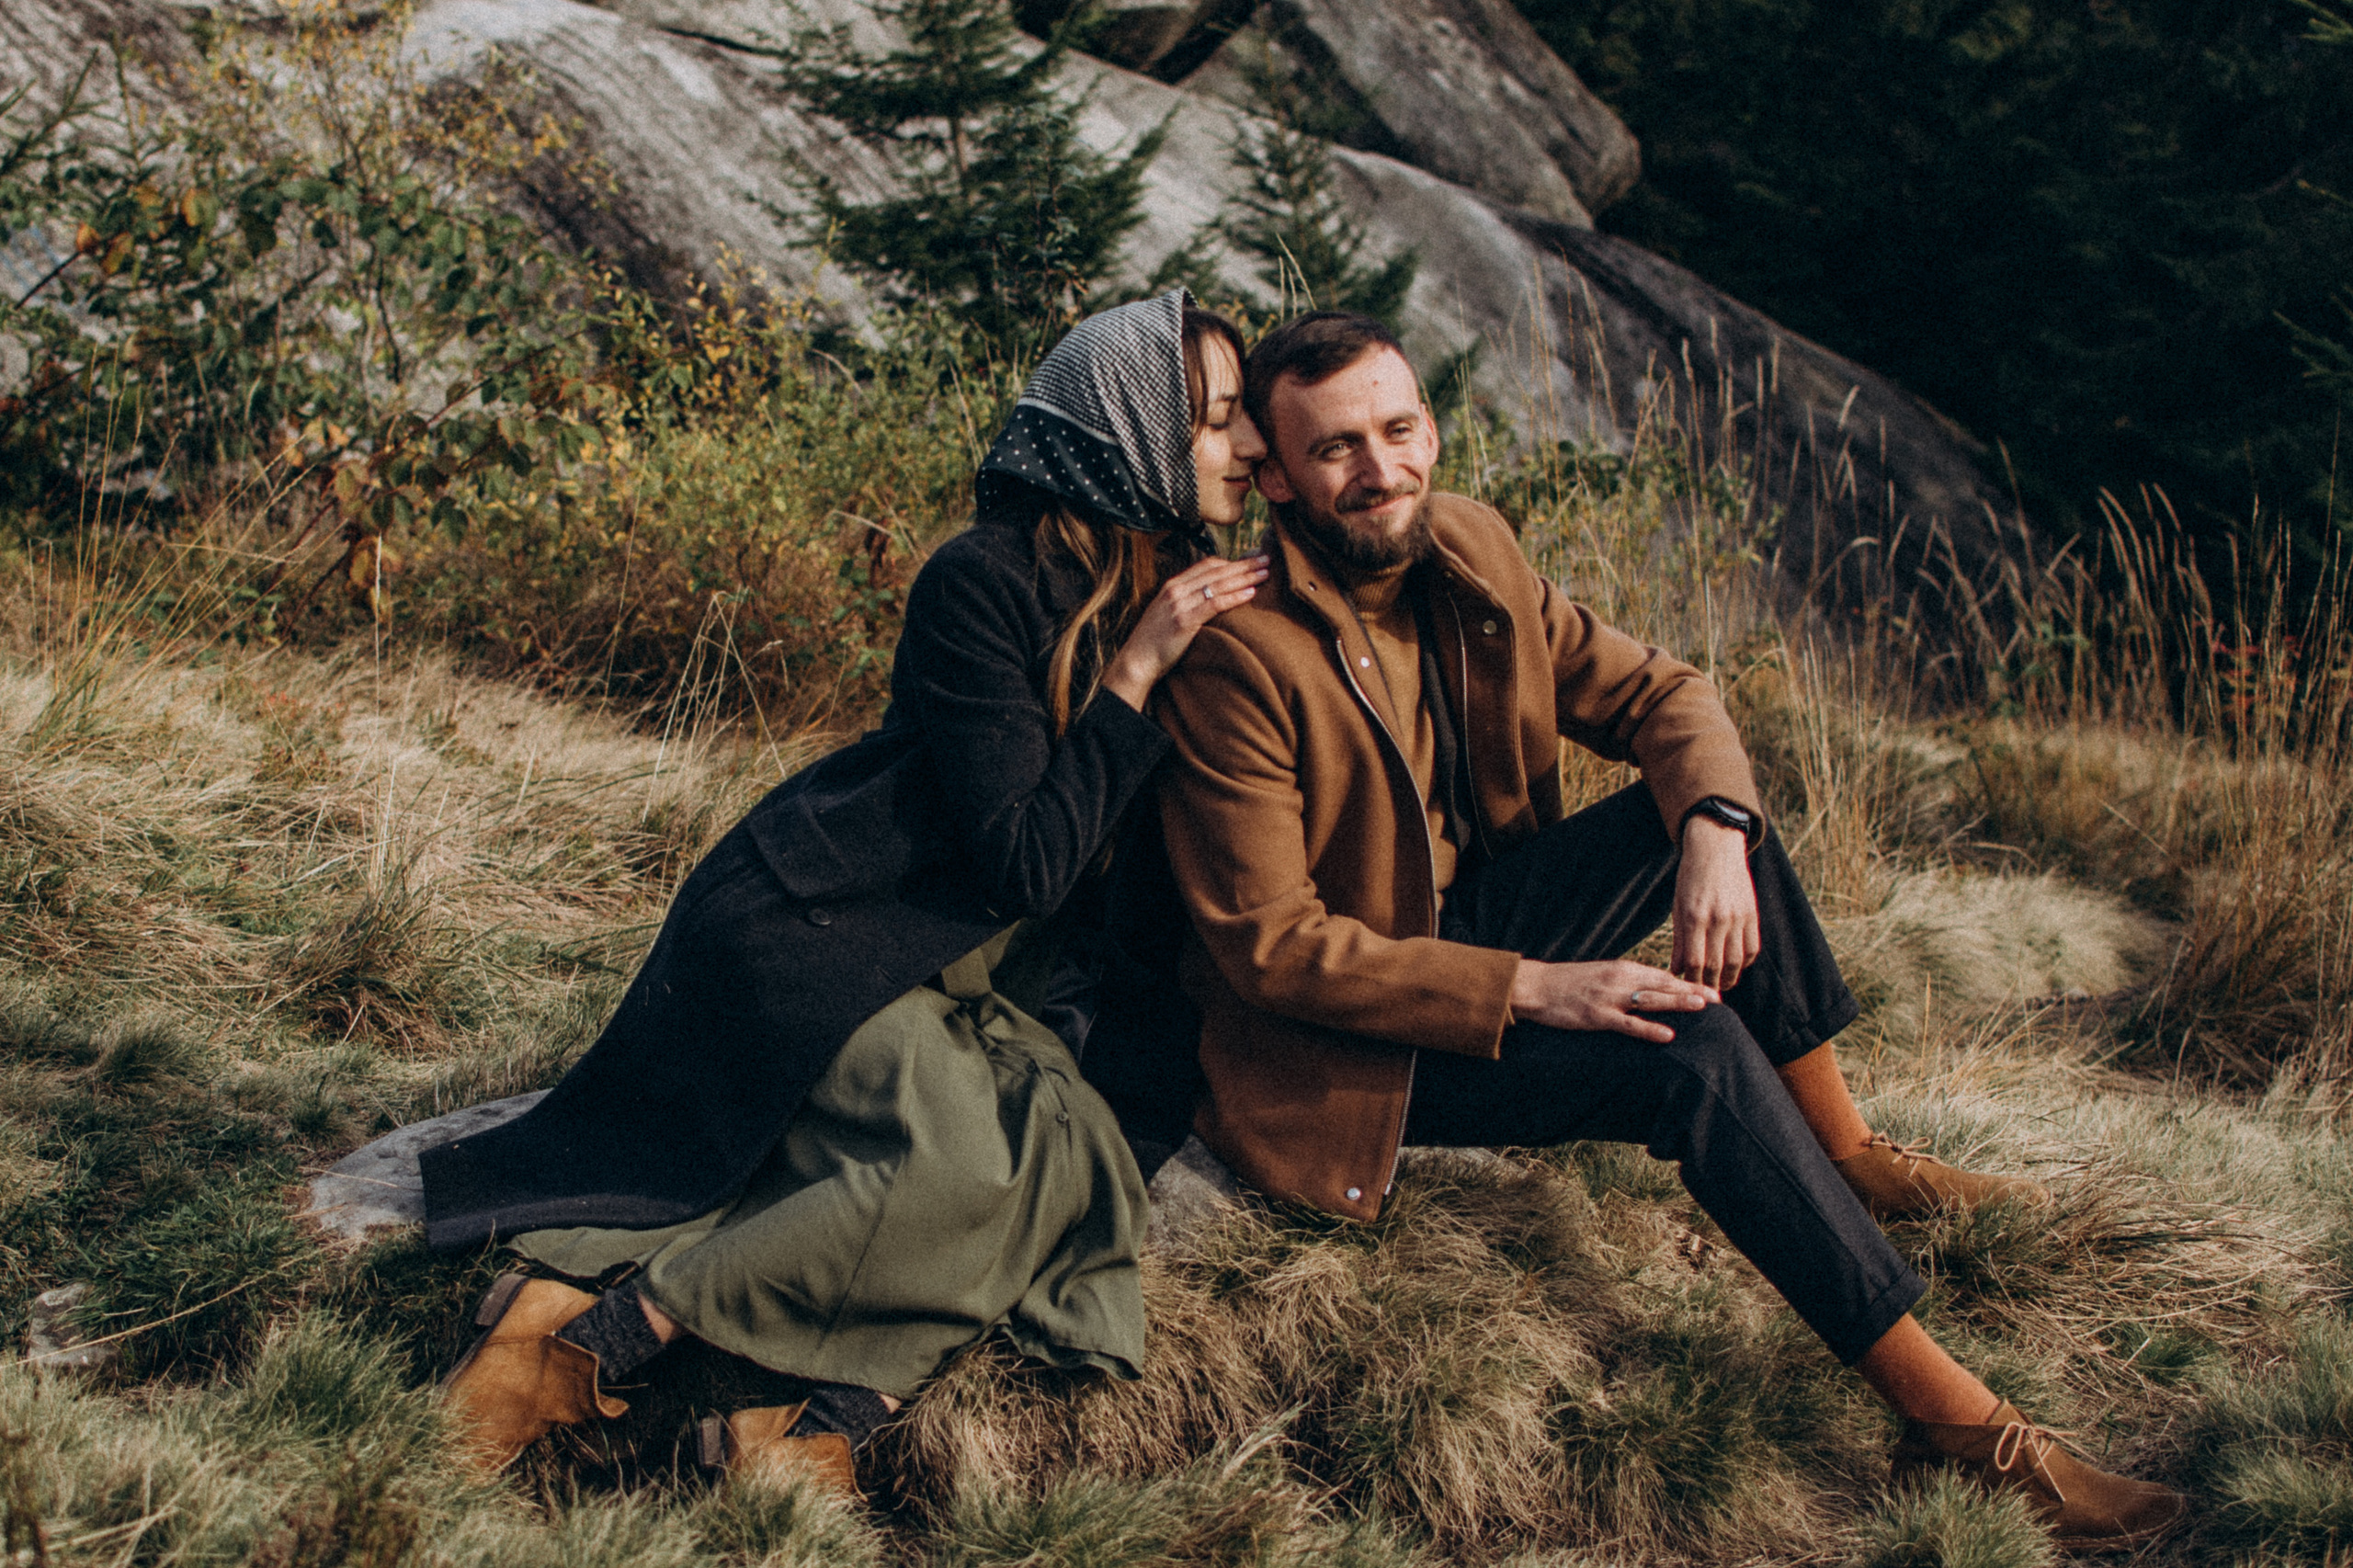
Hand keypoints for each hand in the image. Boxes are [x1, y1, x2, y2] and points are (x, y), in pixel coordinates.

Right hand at [1101, 553, 1269, 708]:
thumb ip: (1186, 603)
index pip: (1206, 565)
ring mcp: (1179, 604)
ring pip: (1218, 584)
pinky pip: (1215, 604)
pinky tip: (1251, 593)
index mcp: (1172, 586)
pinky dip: (1235, 597)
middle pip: (1216, 571)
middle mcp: (1175, 590)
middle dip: (1244, 564)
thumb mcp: (1168, 614)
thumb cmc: (1154, 642)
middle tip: (1267, 558)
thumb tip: (1211, 600)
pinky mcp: (1184, 621)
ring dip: (1245, 577)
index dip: (1231, 561)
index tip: (1250, 560)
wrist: (1137, 661)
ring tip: (1266, 573)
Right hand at [1508, 958, 1718, 1043]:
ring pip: (1651, 1000)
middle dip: (1692, 991)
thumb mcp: (1601, 975)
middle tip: (1718, 998)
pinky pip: (1629, 1024)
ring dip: (1678, 1002)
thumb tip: (1650, 989)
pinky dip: (1649, 1029)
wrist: (1536, 986)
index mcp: (1622, 968)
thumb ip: (1626, 981)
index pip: (1662, 974)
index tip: (1710, 989)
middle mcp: (1620, 979)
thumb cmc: (1567, 983)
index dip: (1688, 982)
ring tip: (1703, 1007)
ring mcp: (1609, 998)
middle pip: (1663, 984)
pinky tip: (1668, 1034)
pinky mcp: (1597, 1016)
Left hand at [1673, 816, 1759, 991]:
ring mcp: (1738, 917)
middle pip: (1716, 966)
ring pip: (1737, 961)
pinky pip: (1752, 948)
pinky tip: (1735, 967)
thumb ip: (1679, 940)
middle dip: (1709, 984)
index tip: (1687, 989)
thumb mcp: (1678, 906)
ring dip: (1729, 979)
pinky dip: (1744, 962)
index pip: (1694, 962)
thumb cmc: (1691, 878)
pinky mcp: (1753, 914)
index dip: (1690, 980)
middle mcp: (1718, 919)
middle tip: (1704, 994)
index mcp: (1694, 917)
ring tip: (1721, 985)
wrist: (1716, 849)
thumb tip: (1676, 971)